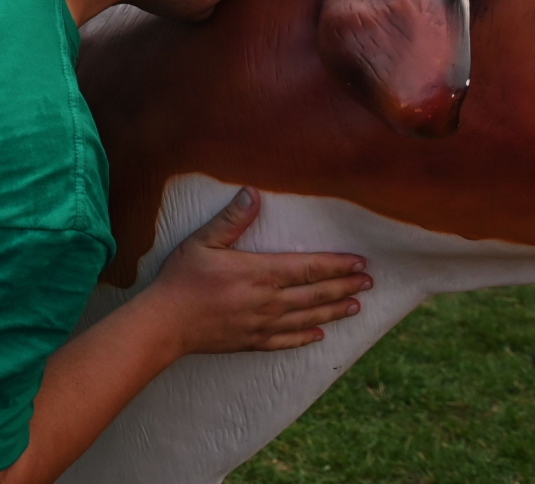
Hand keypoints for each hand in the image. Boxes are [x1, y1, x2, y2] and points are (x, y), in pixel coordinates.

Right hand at [140, 187, 370, 354]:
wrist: (165, 323)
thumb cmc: (181, 278)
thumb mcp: (202, 241)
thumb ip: (231, 219)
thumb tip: (253, 193)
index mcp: (259, 273)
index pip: (308, 268)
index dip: (336, 265)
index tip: (359, 263)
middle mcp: (268, 300)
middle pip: (315, 294)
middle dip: (344, 287)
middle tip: (368, 283)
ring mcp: (262, 324)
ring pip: (308, 318)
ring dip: (334, 311)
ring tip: (355, 307)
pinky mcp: (252, 341)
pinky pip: (287, 341)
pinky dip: (306, 337)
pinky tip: (319, 335)